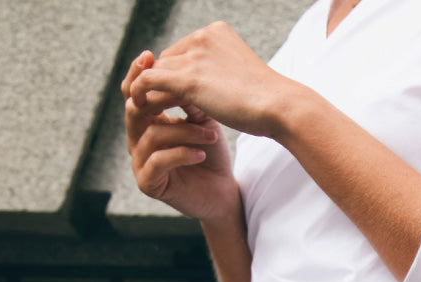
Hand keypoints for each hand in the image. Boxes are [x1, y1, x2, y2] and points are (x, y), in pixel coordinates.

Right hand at [121, 50, 238, 221]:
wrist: (222, 193)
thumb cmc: (211, 155)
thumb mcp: (202, 121)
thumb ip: (187, 99)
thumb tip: (177, 71)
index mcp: (146, 122)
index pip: (132, 93)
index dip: (137, 75)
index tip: (151, 56)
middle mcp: (137, 140)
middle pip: (135, 111)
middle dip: (162, 100)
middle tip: (185, 93)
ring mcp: (139, 163)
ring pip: (152, 136)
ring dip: (185, 132)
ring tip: (212, 135)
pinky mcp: (147, 183)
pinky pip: (158, 161)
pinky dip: (181, 154)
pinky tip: (201, 154)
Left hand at [128, 22, 290, 138]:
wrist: (280, 107)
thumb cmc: (268, 102)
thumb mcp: (240, 79)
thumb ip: (219, 76)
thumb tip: (204, 90)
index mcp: (216, 34)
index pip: (183, 52)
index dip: (176, 74)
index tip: (172, 96)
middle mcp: (202, 37)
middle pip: (168, 59)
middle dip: (161, 82)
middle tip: (155, 105)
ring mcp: (195, 56)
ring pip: (157, 70)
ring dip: (149, 90)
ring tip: (145, 110)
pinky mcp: (188, 78)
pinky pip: (150, 81)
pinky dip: (141, 92)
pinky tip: (140, 107)